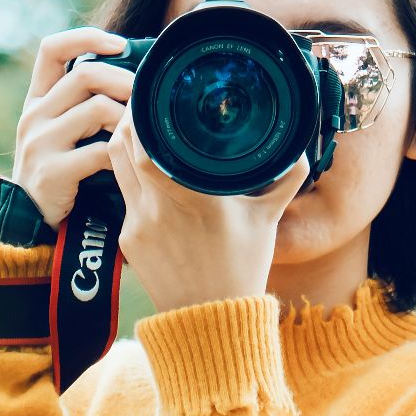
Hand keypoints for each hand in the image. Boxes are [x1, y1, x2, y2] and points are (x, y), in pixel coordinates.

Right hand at [12, 27, 133, 228]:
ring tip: (142, 132)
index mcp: (37, 100)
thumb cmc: (62, 173)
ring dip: (129, 119)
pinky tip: (132, 162)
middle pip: (86, 75)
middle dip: (125, 80)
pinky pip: (100, 151)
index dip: (87, 37)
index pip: (52, 49)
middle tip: (148, 96)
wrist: (31, 223)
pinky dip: (123, 155)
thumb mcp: (63, 133)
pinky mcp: (52, 171)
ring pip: (98, 109)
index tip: (121, 45)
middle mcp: (34, 115)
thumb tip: (136, 78)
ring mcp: (40, 142)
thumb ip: (84, 105)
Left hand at [106, 102, 312, 313]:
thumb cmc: (242, 269)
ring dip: (122, 143)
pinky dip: (129, 176)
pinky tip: (142, 168)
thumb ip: (285, 179)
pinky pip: (122, 194)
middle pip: (121, 146)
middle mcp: (158, 207)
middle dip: (128, 119)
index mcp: (194, 196)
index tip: (151, 94)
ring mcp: (137, 224)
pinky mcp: (126, 239)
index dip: (141, 114)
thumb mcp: (268, 220)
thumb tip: (300, 149)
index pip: (148, 144)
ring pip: (115, 166)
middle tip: (142, 102)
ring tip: (137, 127)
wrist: (211, 320)